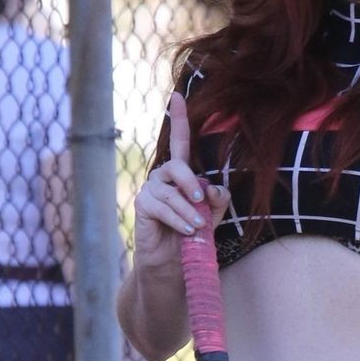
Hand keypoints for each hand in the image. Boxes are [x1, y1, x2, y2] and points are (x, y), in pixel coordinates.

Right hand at [132, 91, 229, 273]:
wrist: (174, 265)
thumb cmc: (193, 237)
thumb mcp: (212, 216)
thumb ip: (217, 200)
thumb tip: (215, 189)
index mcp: (180, 175)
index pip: (179, 142)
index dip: (178, 119)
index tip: (177, 95)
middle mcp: (163, 178)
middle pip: (177, 166)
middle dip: (191, 182)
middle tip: (202, 201)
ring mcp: (150, 190)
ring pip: (171, 192)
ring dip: (188, 211)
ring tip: (198, 227)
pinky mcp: (142, 205)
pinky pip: (161, 207)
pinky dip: (177, 219)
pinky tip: (187, 231)